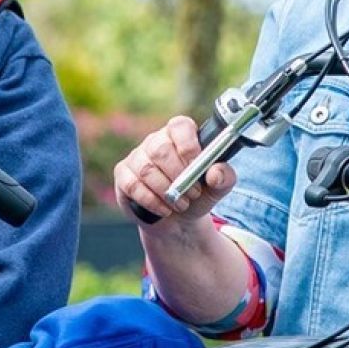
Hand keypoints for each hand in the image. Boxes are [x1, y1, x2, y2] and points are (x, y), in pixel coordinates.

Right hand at [114, 115, 236, 226]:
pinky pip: (133, 185)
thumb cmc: (197, 196)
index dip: (188, 144)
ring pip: (146, 169)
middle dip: (179, 175)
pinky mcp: (123, 175)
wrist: (178, 221)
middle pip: (160, 149)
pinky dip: (151, 200)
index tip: (197, 165)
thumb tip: (215, 172)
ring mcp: (137, 157)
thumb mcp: (217, 189)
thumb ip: (225, 177)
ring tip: (181, 204)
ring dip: (167, 191)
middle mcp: (155, 141)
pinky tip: (164, 209)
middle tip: (193, 193)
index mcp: (180, 135)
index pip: (179, 126)